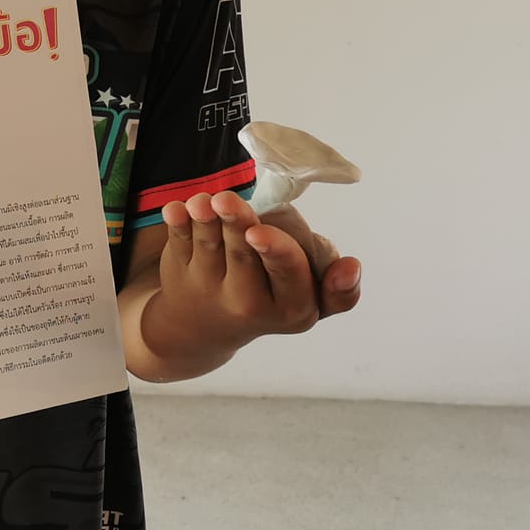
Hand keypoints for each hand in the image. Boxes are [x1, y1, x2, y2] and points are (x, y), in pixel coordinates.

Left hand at [141, 191, 362, 365]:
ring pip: (209, 247)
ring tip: (203, 201)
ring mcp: (209, 289)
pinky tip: (177, 209)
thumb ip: (338, 289)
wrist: (204, 329)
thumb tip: (352, 266)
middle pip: (243, 258)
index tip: (259, 232)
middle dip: (236, 225)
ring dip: (205, 220)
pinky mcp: (180, 274)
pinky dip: (177, 225)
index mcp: (291, 307)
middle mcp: (247, 304)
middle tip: (225, 200)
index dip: (275, 252)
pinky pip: (178, 244)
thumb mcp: (310, 303)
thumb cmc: (274, 298)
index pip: (289, 276)